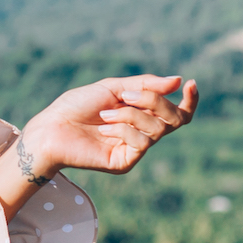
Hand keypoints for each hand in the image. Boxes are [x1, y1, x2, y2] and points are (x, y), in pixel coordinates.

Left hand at [21, 74, 197, 176]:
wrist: (52, 127)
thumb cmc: (77, 106)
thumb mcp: (113, 88)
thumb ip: (145, 86)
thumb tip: (177, 81)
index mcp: (141, 114)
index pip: (176, 113)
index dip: (189, 101)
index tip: (190, 84)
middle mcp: (142, 132)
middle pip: (174, 119)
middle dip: (154, 102)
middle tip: (127, 96)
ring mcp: (135, 149)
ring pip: (158, 129)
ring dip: (131, 115)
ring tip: (105, 114)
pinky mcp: (125, 162)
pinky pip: (141, 142)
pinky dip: (123, 129)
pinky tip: (103, 128)